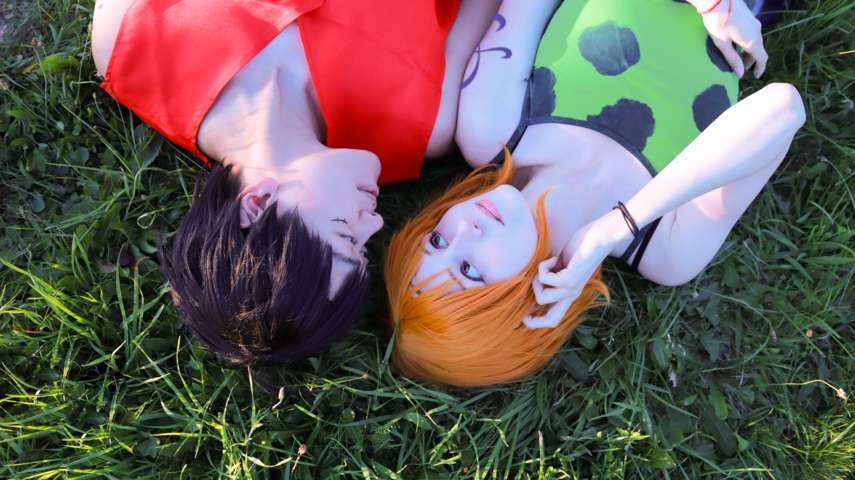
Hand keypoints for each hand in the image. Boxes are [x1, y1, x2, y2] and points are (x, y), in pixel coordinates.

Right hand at [523, 213, 622, 328]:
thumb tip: (535, 280)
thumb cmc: (580, 247)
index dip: (537, 322)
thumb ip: (551, 275)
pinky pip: (545, 279)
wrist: (601, 236)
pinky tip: (553, 258)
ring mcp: (571, 288)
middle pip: (552, 321)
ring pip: (542, 298)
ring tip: (545, 267)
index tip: (524, 315)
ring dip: (536, 281)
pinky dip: (543, 267)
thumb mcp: (562, 266)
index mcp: (568, 294)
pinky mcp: (570, 279)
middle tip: (524, 313)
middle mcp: (571, 295)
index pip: (554, 318)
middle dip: (534, 321)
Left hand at [701, 0, 767, 77]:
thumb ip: (732, 59)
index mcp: (751, 40)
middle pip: (758, 49)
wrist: (717, 0)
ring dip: (748, 51)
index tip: (756, 76)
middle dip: (751, 60)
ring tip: (737, 57)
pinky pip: (752, 33)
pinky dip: (747, 42)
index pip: (762, 58)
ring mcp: (754, 22)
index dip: (760, 68)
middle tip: (740, 68)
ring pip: (756, 41)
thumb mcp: (722, 44)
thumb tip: (741, 74)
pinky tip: (736, 43)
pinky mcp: (750, 16)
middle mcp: (757, 31)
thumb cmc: (717, 22)